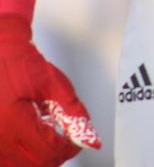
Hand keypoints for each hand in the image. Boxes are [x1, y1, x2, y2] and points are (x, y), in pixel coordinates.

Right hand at [0, 17, 98, 163]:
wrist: (0, 53)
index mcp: (13, 122)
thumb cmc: (21, 64)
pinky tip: (32, 140)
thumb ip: (74, 113)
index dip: (69, 148)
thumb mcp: (55, 85)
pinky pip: (6, 159)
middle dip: (56, 154)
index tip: (78, 140)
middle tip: (67, 140)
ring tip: (49, 138)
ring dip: (39, 157)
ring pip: (18, 164)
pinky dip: (21, 156)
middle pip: (34, 163)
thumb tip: (91, 138)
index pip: (49, 151)